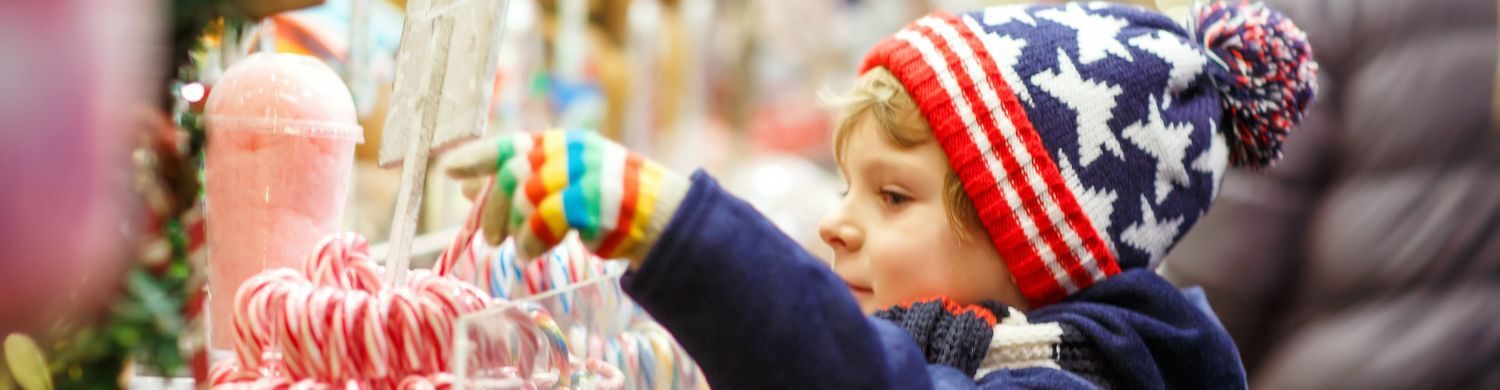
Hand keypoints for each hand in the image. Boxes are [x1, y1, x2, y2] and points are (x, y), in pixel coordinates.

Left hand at [444, 130, 689, 266]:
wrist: (662, 219)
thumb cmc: (607, 202)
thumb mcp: (561, 184)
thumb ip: (520, 182)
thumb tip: (464, 186)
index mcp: (561, 143)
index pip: (511, 144)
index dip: (477, 156)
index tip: (448, 170)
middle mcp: (572, 153)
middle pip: (512, 174)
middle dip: (493, 208)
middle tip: (487, 237)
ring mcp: (585, 176)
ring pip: (526, 198)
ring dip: (513, 229)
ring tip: (518, 248)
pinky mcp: (594, 204)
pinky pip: (544, 222)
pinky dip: (531, 241)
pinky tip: (531, 253)